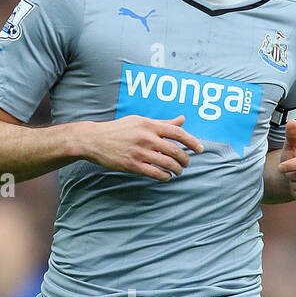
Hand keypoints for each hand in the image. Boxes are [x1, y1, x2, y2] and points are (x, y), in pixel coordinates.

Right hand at [81, 115, 203, 180]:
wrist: (95, 139)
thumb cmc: (119, 129)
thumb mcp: (140, 121)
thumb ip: (162, 123)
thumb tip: (181, 120)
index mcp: (149, 125)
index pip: (177, 132)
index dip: (192, 141)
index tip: (200, 149)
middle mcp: (146, 137)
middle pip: (175, 150)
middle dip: (185, 159)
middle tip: (187, 163)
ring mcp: (139, 152)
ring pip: (167, 163)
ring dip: (177, 169)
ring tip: (178, 171)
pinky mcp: (133, 165)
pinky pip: (155, 173)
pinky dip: (165, 176)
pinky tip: (166, 176)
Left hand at [278, 119, 295, 204]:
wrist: (295, 176)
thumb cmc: (293, 158)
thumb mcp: (290, 146)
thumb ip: (292, 135)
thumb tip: (292, 122)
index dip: (291, 165)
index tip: (279, 168)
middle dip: (292, 176)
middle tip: (290, 174)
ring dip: (295, 186)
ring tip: (295, 181)